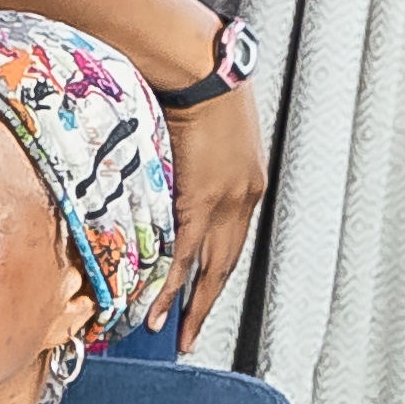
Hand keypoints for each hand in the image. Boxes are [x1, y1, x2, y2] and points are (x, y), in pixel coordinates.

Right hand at [162, 76, 269, 342]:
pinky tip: (158, 307)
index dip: (214, 270)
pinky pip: (185, 254)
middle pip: (225, 263)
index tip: (201, 293)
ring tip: (172, 332)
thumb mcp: (207, 130)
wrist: (201, 69)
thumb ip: (192, 160)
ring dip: (188, 303)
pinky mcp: (202, 200)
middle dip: (206, 301)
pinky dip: (171, 284)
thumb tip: (167, 173)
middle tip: (189, 334)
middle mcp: (243, 197)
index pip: (229, 238)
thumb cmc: (199, 87)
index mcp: (246, 181)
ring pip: (207, 266)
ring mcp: (225, 202)